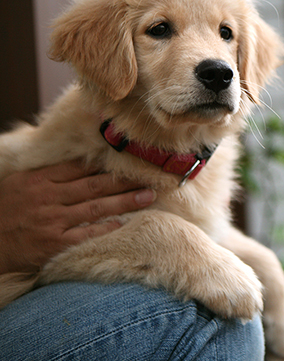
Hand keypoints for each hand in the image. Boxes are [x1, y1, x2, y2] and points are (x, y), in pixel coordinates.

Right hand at [0, 161, 155, 273]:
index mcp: (40, 179)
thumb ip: (50, 173)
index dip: (108, 164)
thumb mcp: (21, 183)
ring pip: (96, 208)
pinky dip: (106, 228)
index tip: (131, 159)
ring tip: (147, 195)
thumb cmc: (5, 211)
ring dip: (125, 201)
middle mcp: (48, 197)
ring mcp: (52, 221)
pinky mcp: (54, 244)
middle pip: (94, 185)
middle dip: (124, 181)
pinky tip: (125, 222)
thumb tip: (83, 161)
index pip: (80, 167)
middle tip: (150, 176)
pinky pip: (86, 234)